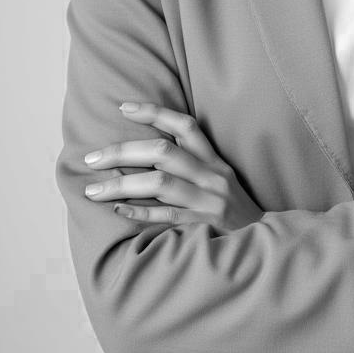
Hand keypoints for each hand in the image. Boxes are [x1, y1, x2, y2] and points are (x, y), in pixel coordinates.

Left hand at [83, 101, 264, 227]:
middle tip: (92, 158)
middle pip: (163, 152)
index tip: (124, 107)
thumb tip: (147, 152)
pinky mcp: (203, 228)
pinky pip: (165, 216)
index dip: (154, 113)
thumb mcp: (220, 180)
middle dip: (123, 152)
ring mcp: (207, 202)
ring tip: (92, 190)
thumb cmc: (232, 211)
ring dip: (121, 185)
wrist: (261, 245)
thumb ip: (193, 164)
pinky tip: (117, 209)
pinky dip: (139, 212)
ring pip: (159, 184)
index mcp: (215, 161)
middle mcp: (211, 177)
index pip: (185, 126)